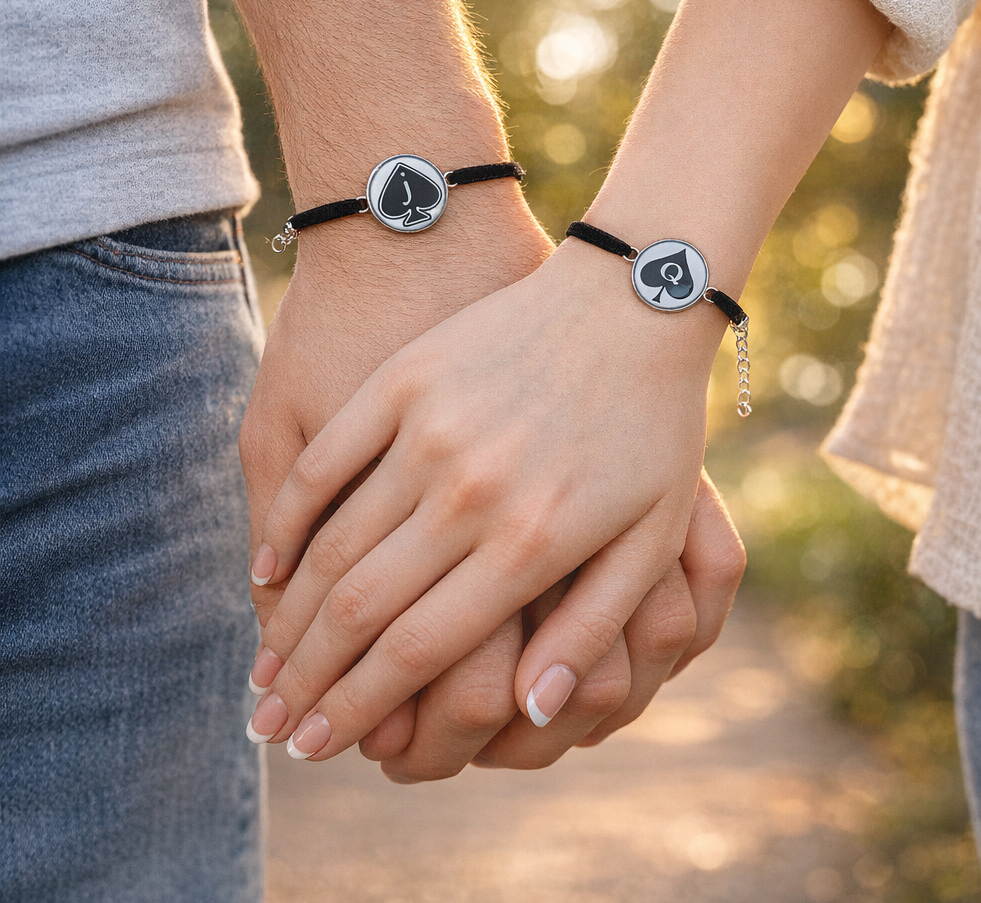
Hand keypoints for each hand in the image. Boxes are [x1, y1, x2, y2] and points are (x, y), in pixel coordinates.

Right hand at [245, 237, 728, 758]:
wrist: (631, 302)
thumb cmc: (651, 428)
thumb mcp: (651, 537)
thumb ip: (589, 630)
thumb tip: (531, 716)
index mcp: (530, 543)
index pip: (417, 652)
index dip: (359, 709)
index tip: (318, 746)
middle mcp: (468, 492)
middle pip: (360, 610)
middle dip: (307, 683)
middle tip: (269, 727)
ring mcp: (427, 430)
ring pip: (332, 547)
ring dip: (288, 620)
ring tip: (262, 672)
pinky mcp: (403, 381)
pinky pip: (324, 465)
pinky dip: (285, 524)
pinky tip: (265, 571)